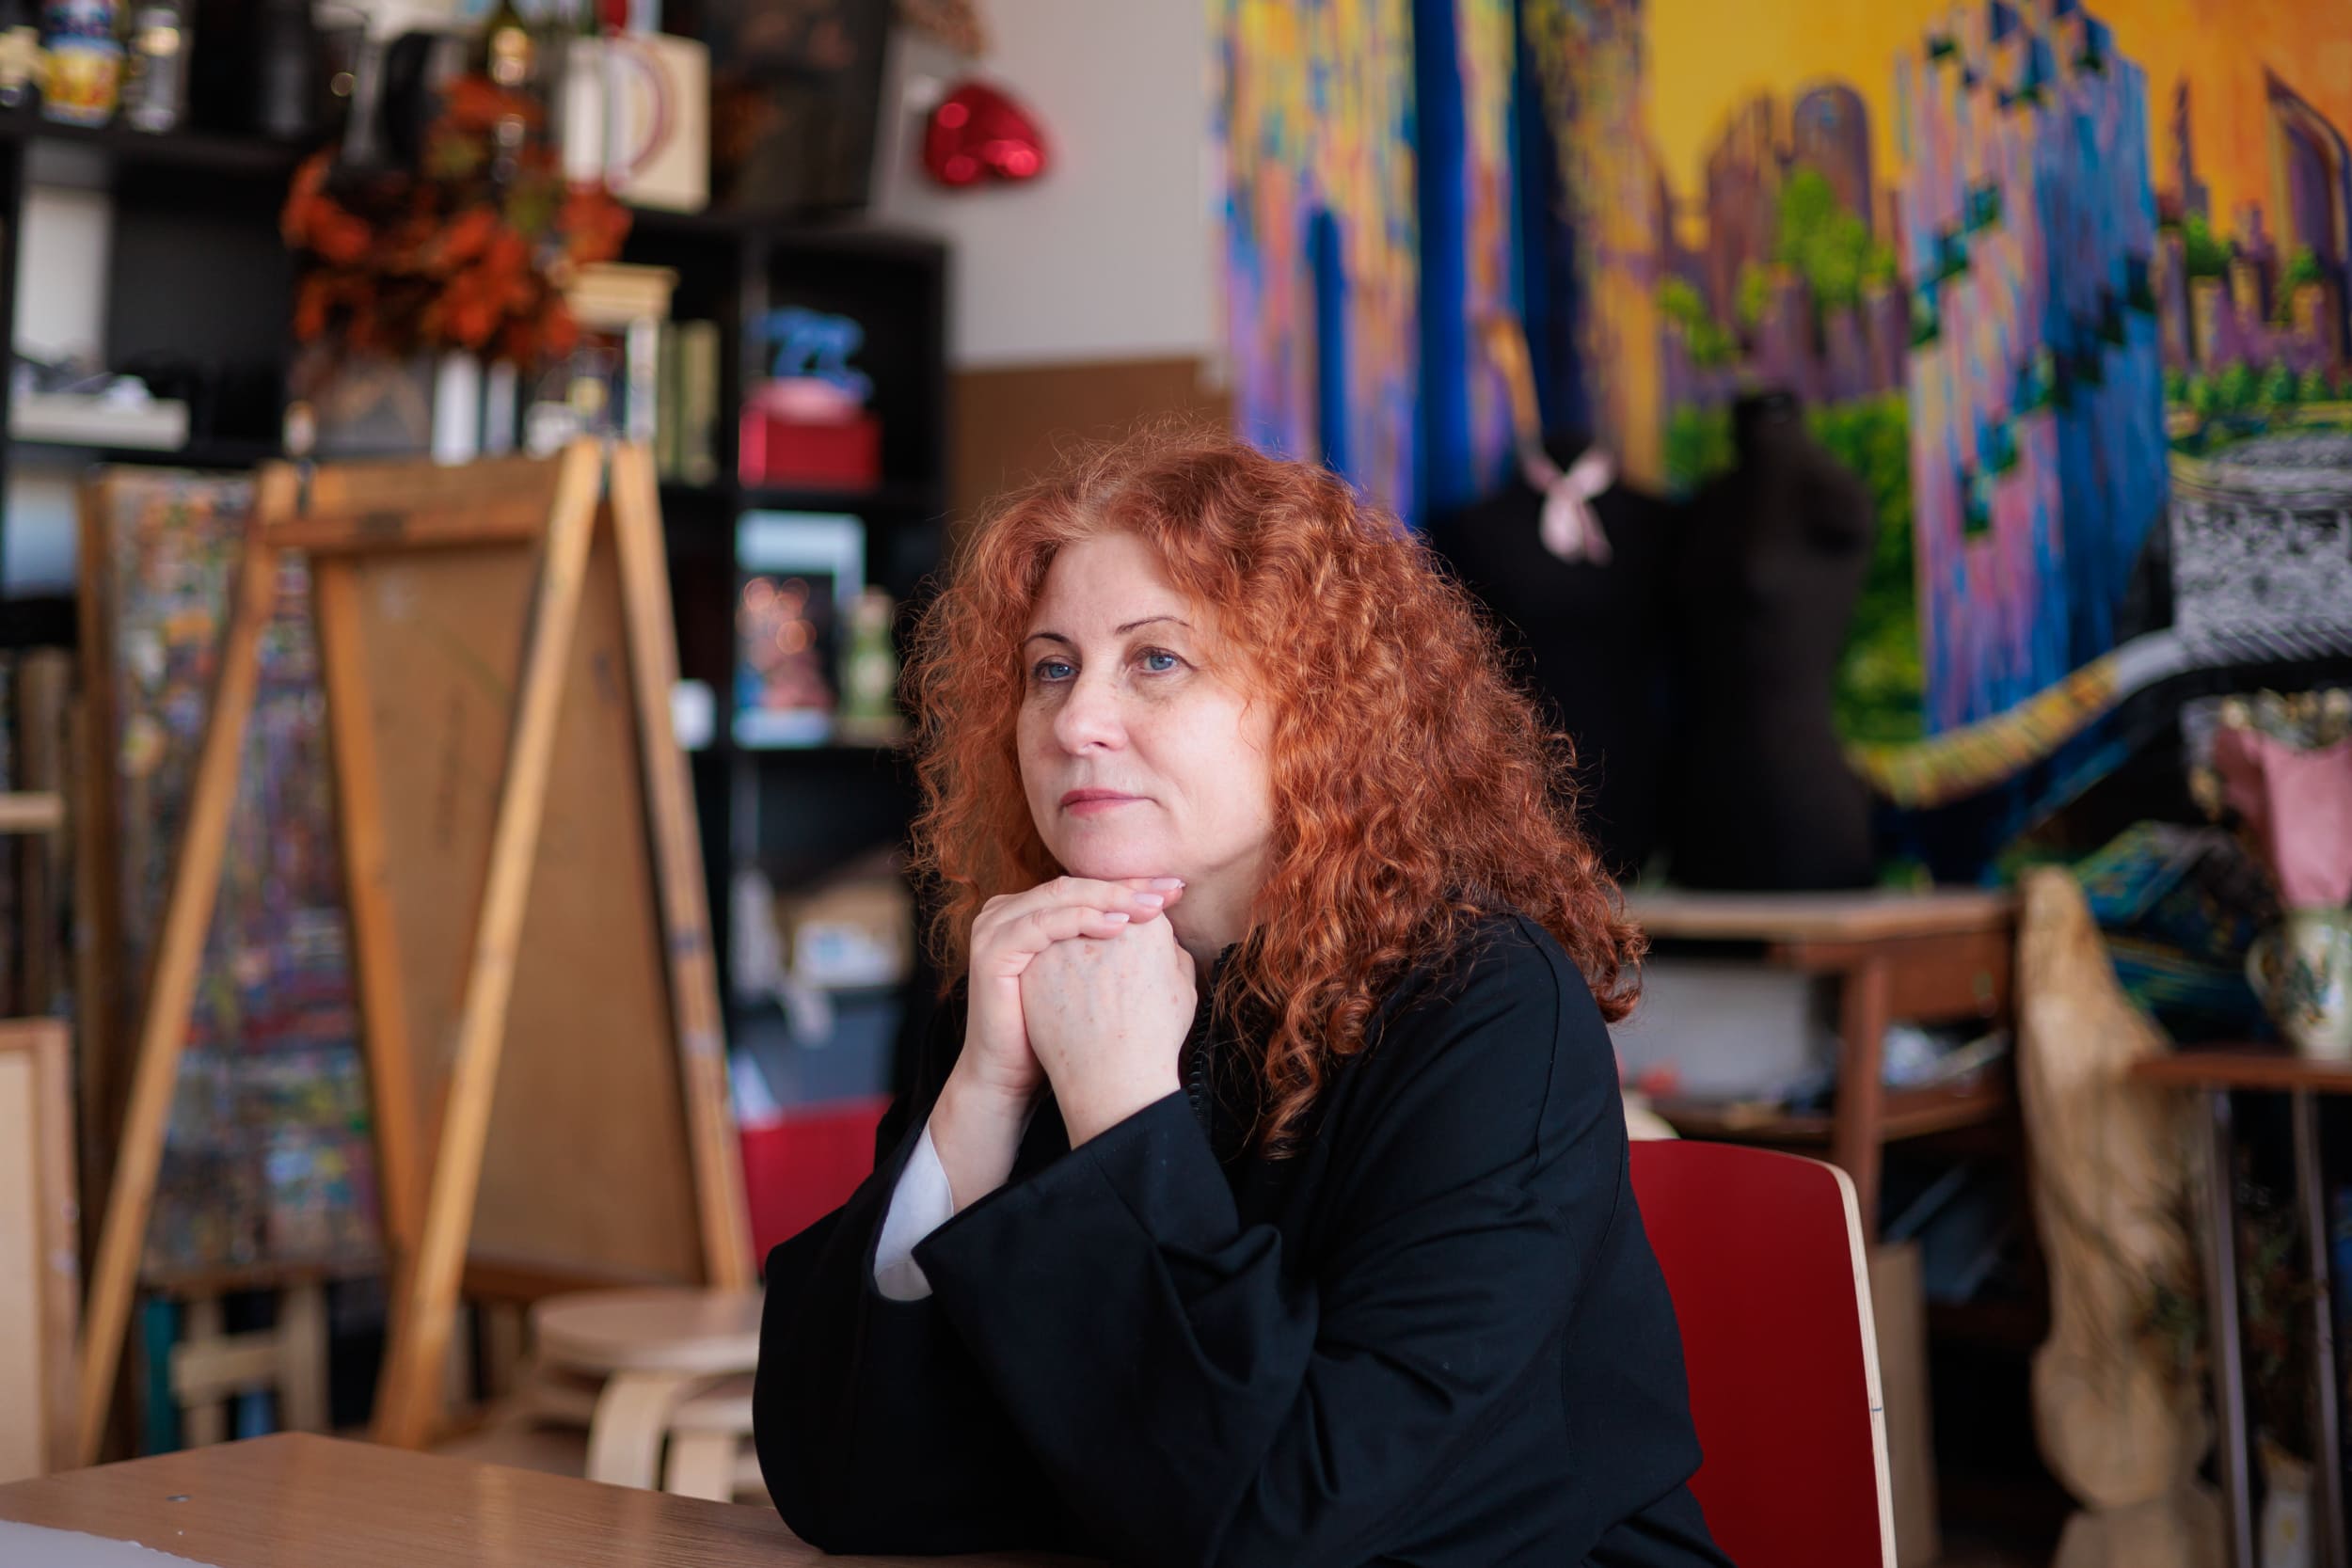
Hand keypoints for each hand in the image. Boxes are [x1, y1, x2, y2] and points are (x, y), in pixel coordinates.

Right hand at [934, 875, 1184, 1207]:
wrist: (1012, 1075)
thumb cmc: (1057, 1031)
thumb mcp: (1091, 976)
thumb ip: (1113, 941)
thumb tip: (1165, 915)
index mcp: (1032, 911)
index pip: (1086, 888)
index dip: (1132, 886)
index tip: (1176, 889)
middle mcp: (1009, 910)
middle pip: (1076, 886)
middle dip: (1127, 888)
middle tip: (1169, 890)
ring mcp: (996, 927)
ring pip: (1061, 898)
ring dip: (1110, 899)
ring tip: (1151, 908)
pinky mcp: (992, 949)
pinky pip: (1042, 924)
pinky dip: (1081, 921)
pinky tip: (1118, 928)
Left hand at [1020, 914, 1197, 1144]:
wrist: (1111, 1077)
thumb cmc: (1155, 1037)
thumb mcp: (1183, 988)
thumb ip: (1173, 952)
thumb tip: (1161, 936)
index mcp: (1146, 925)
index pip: (1137, 901)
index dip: (1137, 908)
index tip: (1135, 922)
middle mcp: (1101, 924)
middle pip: (1099, 902)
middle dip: (1105, 912)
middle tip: (1107, 938)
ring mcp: (1063, 942)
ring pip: (1067, 921)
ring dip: (1075, 928)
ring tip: (1084, 955)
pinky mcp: (1035, 962)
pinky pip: (1043, 945)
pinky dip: (1051, 952)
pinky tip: (1058, 966)